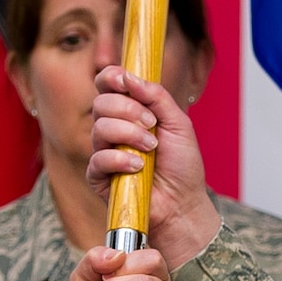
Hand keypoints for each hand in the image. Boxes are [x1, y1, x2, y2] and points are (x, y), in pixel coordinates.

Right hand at [87, 67, 219, 269]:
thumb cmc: (182, 167)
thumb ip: (157, 97)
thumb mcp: (178, 124)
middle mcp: (113, 129)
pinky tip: (137, 167)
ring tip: (151, 148)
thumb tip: (130, 76)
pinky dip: (119, 159)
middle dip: (128, 110)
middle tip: (152, 125)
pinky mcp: (98, 177)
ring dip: (128, 134)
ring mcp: (104, 152)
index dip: (110, 78)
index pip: (107, 85)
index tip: (123, 80)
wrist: (183, 204)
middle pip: (101, 103)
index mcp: (130, 112)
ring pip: (99, 128)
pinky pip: (98, 159)